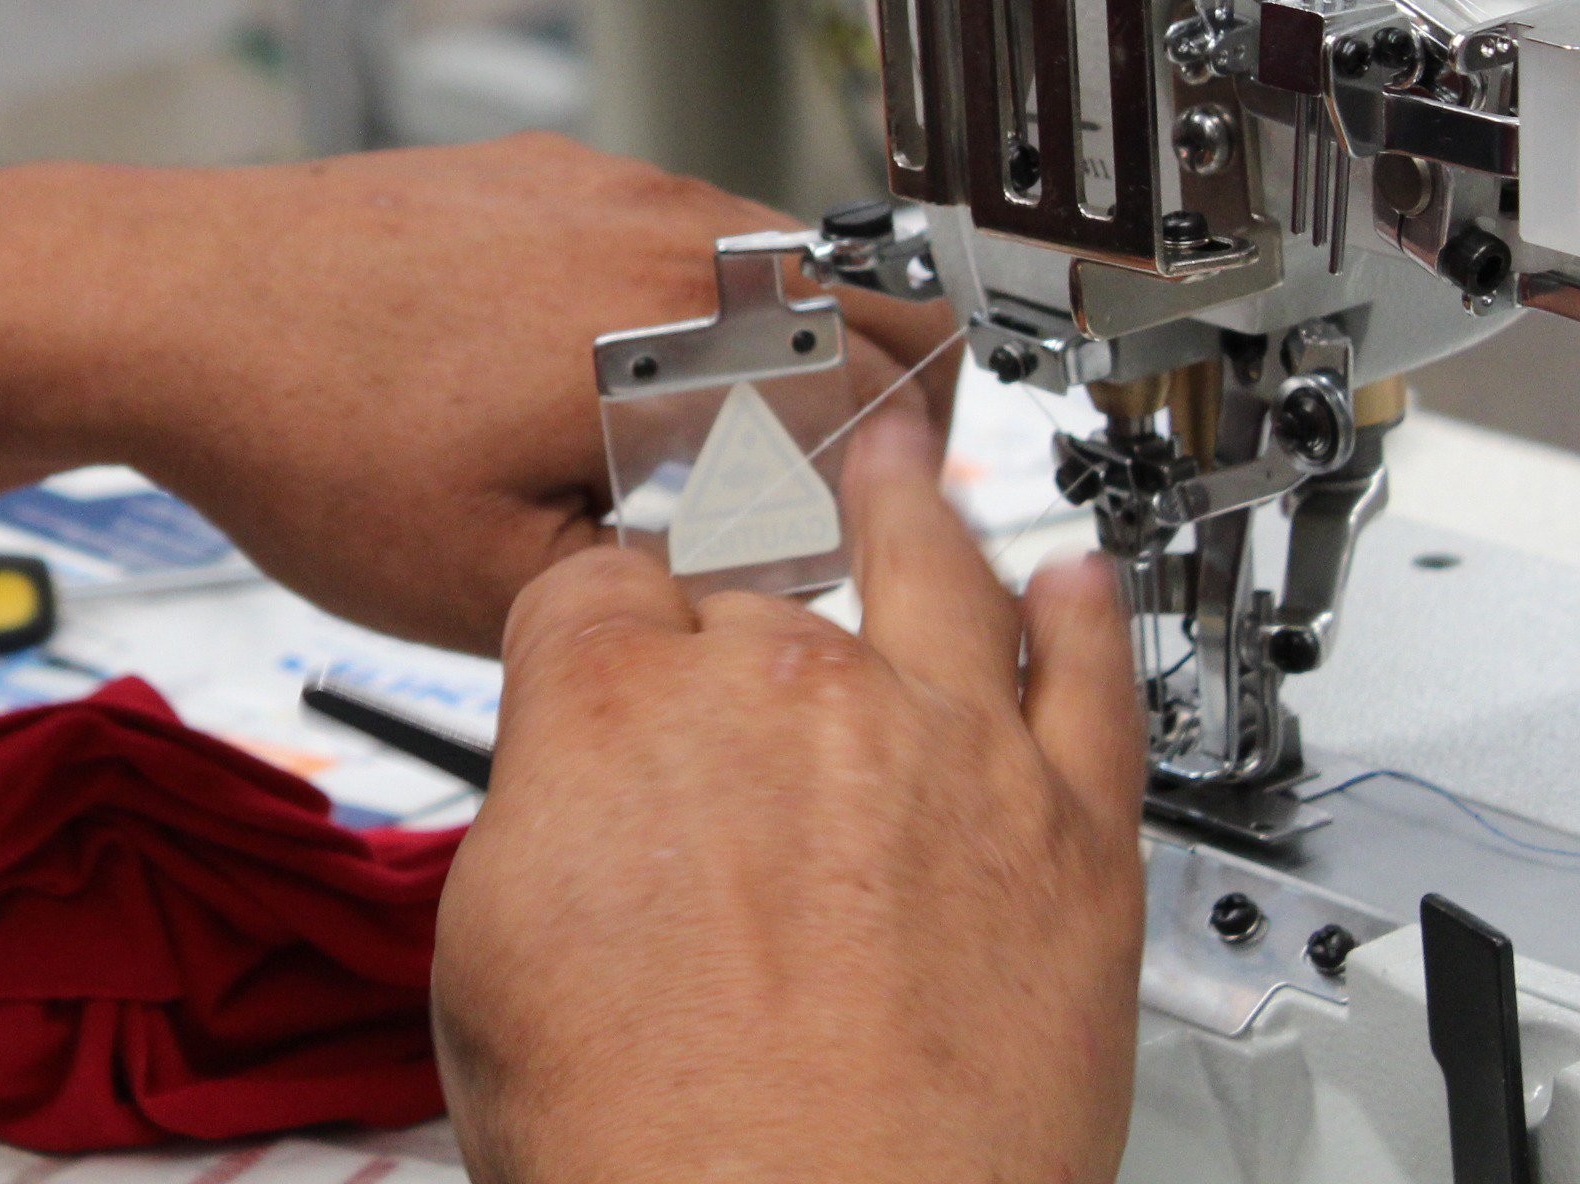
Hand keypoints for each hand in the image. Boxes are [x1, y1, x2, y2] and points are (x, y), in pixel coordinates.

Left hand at [40, 135, 962, 655]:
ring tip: (713, 448)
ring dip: (782, 346)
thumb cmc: (305, 432)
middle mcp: (663, 229)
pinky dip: (687, 302)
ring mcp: (597, 183)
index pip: (892, 384)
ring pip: (769, 260)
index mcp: (683, 330)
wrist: (166, 305)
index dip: (908, 475)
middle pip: (865, 294)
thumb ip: (656, 597)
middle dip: (879, 396)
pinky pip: (669, 231)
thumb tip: (745, 594)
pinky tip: (603, 382)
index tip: (875, 534)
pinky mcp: (534, 173)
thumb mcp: (494, 585)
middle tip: (833, 487)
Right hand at [429, 409, 1146, 1183]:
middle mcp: (785, 690)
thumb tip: (576, 801)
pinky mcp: (1071, 834)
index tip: (620, 634)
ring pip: (937, 572)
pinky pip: (1093, 688)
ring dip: (918, 506)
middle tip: (745, 609)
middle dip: (743, 605)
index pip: (601, 586)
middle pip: (761, 583)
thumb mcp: (486, 963)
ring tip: (913, 463)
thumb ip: (541, 825)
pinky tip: (1080, 587)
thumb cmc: (644, 1148)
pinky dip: (1088, 623)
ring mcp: (942, 748)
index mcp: (616, 705)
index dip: (603, 619)